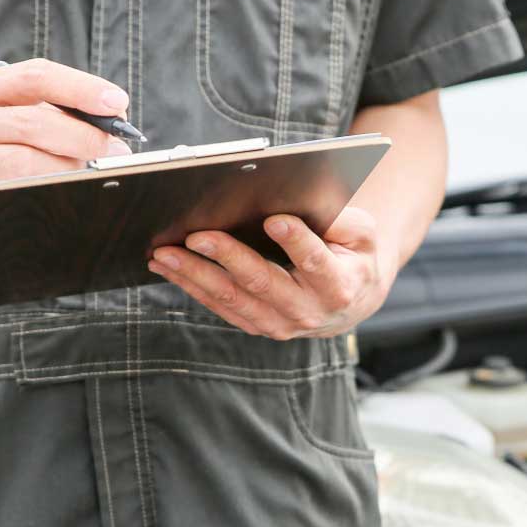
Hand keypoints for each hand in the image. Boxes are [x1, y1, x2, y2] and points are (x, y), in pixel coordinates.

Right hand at [0, 58, 132, 248]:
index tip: (117, 103)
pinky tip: (63, 202)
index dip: (80, 88)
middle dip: (84, 137)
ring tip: (92, 178)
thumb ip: (62, 114)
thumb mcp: (18, 119)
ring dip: (68, 172)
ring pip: (23, 165)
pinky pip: (8, 201)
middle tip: (116, 152)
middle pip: (32, 123)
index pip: (35, 77)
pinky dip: (44, 201)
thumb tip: (117, 129)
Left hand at [148, 206, 392, 338]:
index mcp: (339, 285)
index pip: (316, 262)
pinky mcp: (257, 325)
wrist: (352, 300)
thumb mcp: (362, 234)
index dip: (296, 242)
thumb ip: (342, 221)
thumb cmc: (353, 255)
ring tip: (165, 253)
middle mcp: (308, 310)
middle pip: (263, 283)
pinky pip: (221, 307)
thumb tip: (301, 201)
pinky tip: (169, 267)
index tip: (275, 220)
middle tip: (196, 236)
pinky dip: (192, 287)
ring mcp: (280, 324)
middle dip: (227, 257)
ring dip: (196, 275)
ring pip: (233, 299)